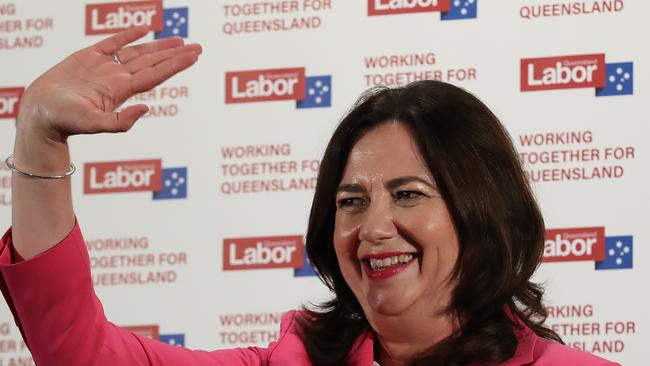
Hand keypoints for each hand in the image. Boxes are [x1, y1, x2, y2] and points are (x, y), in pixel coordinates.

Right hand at [17, 26, 201, 142]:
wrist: (39, 114)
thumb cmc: (64, 121)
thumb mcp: (94, 124)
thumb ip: (120, 121)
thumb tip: (146, 110)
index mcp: (121, 90)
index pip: (155, 75)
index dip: (175, 64)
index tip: (194, 55)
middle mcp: (117, 78)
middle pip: (152, 63)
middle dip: (175, 55)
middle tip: (198, 47)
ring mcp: (103, 67)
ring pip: (137, 52)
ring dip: (157, 46)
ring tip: (179, 41)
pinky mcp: (87, 57)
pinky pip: (111, 43)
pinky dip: (127, 35)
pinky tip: (143, 30)